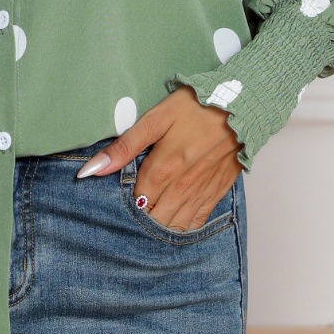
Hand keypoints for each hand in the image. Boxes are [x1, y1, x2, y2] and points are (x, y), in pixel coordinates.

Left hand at [76, 85, 242, 230]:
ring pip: (174, 226)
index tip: (117, 197)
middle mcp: (182, 188)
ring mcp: (201, 193)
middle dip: (140, 218)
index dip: (123, 203)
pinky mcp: (217, 193)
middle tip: (131, 208)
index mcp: (163, 170)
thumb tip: (90, 171)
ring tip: (149, 216)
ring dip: (159, 226)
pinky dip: (182, 227)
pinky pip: (196, 223)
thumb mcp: (156, 118)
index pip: (134, 203)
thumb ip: (124, 147)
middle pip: (153, 220)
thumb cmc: (196, 106)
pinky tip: (173, 221)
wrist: (243, 105)